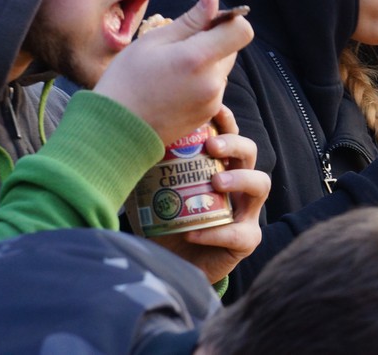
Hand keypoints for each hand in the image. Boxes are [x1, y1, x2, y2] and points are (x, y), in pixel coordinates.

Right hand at [95, 0, 252, 144]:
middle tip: (179, 46)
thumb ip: (190, 20)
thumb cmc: (127, 80)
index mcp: (198, 59)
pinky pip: (214, 88)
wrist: (116, 130)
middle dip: (213, 41)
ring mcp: (212, 101)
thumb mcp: (153, 42)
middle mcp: (212, 82)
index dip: (229, 21)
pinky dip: (201, 82)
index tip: (207, 21)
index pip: (242, 31)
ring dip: (207, 63)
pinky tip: (174, 86)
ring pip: (222, 69)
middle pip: (232, 49)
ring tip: (172, 70)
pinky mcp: (208, 115)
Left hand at [147, 106, 269, 283]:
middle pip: (249, 152)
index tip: (214, 110)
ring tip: (215, 182)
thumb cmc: (163, 224)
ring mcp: (245, 211)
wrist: (171, 268)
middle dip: (234, 144)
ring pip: (260, 184)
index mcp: (218, 166)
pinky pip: (240, 233)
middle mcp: (237, 184)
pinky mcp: (245, 241)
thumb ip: (143, 170)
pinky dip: (216, 232)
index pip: (229, 135)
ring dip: (239, 178)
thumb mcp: (150, 193)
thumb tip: (117, 142)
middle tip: (212, 147)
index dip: (226, 120)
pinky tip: (193, 233)